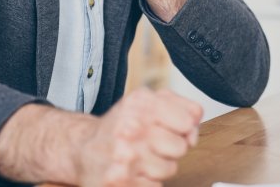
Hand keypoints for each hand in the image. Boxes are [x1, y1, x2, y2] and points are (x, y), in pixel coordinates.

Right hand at [74, 88, 202, 186]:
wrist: (83, 149)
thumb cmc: (121, 125)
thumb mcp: (147, 102)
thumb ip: (179, 106)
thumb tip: (196, 124)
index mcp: (142, 103)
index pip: (188, 120)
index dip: (185, 127)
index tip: (172, 128)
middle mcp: (131, 127)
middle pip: (181, 147)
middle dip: (172, 148)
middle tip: (154, 144)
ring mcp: (124, 156)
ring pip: (170, 169)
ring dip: (159, 166)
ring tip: (142, 158)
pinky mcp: (119, 182)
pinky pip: (155, 186)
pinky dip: (147, 181)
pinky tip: (134, 171)